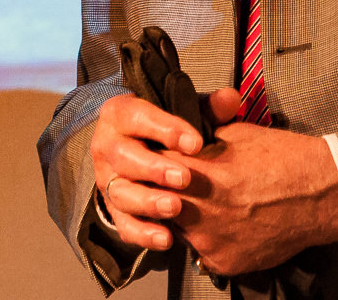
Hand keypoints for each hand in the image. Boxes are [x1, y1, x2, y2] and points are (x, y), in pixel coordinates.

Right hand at [91, 92, 203, 252]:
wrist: (138, 154)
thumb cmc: (163, 132)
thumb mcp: (183, 115)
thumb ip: (206, 109)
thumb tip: (230, 99)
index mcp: (120, 116)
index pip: (136, 116)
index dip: (165, 129)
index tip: (196, 143)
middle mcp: (107, 147)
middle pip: (123, 156)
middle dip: (154, 168)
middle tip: (184, 178)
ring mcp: (108, 180)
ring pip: (120, 192)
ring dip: (148, 201)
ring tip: (176, 207)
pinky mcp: (115, 210)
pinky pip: (123, 225)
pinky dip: (143, 233)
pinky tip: (167, 238)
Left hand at [164, 89, 337, 276]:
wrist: (321, 193)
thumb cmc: (281, 157)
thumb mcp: (232, 132)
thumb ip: (195, 136)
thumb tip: (172, 134)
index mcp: (190, 171)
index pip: (148, 167)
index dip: (155, 164)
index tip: (162, 163)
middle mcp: (194, 208)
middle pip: (154, 202)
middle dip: (163, 192)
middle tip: (184, 187)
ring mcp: (207, 240)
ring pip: (176, 229)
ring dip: (185, 219)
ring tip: (213, 206)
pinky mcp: (223, 262)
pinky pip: (202, 253)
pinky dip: (210, 241)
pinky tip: (230, 226)